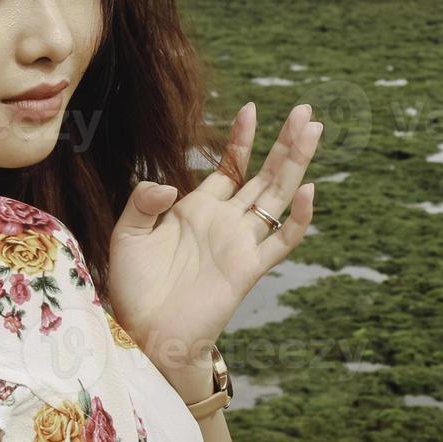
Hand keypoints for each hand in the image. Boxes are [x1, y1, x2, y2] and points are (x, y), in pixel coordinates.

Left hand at [105, 102, 322, 375]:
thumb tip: (170, 184)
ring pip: (277, 196)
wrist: (146, 333)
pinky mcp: (248, 269)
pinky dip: (297, 218)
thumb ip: (144, 202)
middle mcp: (225, 222)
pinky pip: (281, 241)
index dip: (242, 139)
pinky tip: (306, 191)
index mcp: (198, 209)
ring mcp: (240, 244)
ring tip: (313, 131)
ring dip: (296, 164)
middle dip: (285, 143)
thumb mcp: (128, 235)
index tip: (252, 108)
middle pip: (264, 174)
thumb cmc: (134, 288)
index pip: (230, 167)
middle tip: (306, 111)